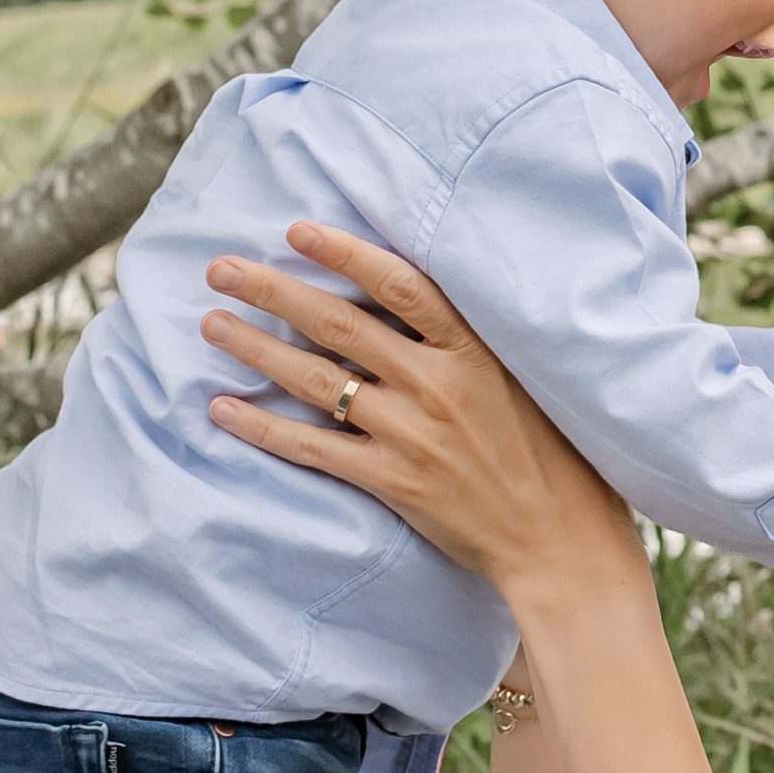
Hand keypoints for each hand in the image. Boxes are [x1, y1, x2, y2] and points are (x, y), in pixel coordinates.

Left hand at [197, 223, 645, 608]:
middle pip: (340, 324)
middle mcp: (437, 385)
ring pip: (317, 380)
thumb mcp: (527, 380)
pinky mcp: (392, 481)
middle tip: (222, 268)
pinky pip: (313, 448)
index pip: (399, 284)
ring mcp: (410, 434)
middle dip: (275, 291)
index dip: (344, 252)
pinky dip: (264, 429)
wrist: (560, 542)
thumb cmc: (557, 458)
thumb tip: (420, 300)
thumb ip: (475, 343)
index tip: (296, 229)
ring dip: (258, 349)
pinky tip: (223, 408)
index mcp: (475, 351)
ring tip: (213, 324)